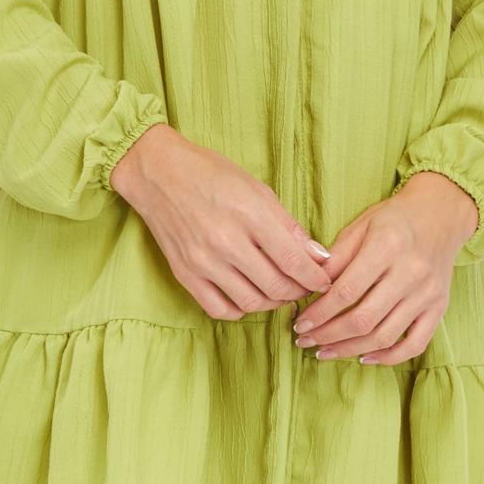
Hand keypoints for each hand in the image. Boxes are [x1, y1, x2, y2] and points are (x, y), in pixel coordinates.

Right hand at [110, 124, 333, 319]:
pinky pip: (220, 309)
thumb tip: (317, 255)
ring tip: (280, 292)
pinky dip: (241, 309)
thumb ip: (288, 225)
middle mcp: (226, 242)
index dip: (316, 278)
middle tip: (306, 287)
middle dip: (299, 291)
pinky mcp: (185, 274)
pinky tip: (249, 296)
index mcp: (249, 214)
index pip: (294, 261)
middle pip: (276, 286)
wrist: (158, 173)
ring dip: (273, 303)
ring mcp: (204, 261)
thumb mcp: (256, 188)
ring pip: (252, 302)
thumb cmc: (211, 173)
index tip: (324, 281)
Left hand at [288, 171, 479, 364]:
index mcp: (387, 246)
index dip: (320, 312)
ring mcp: (427, 294)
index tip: (301, 323)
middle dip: (328, 335)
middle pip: (364, 319)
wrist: (440, 214)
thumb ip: (336, 257)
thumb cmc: (394, 219)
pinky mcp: (439, 308)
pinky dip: (389, 358)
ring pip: (385, 336)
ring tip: (325, 351)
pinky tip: (364, 357)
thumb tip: (311, 289)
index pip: (346, 291)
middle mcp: (411, 272)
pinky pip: (415, 345)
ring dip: (350, 350)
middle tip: (306, 340)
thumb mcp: (360, 226)